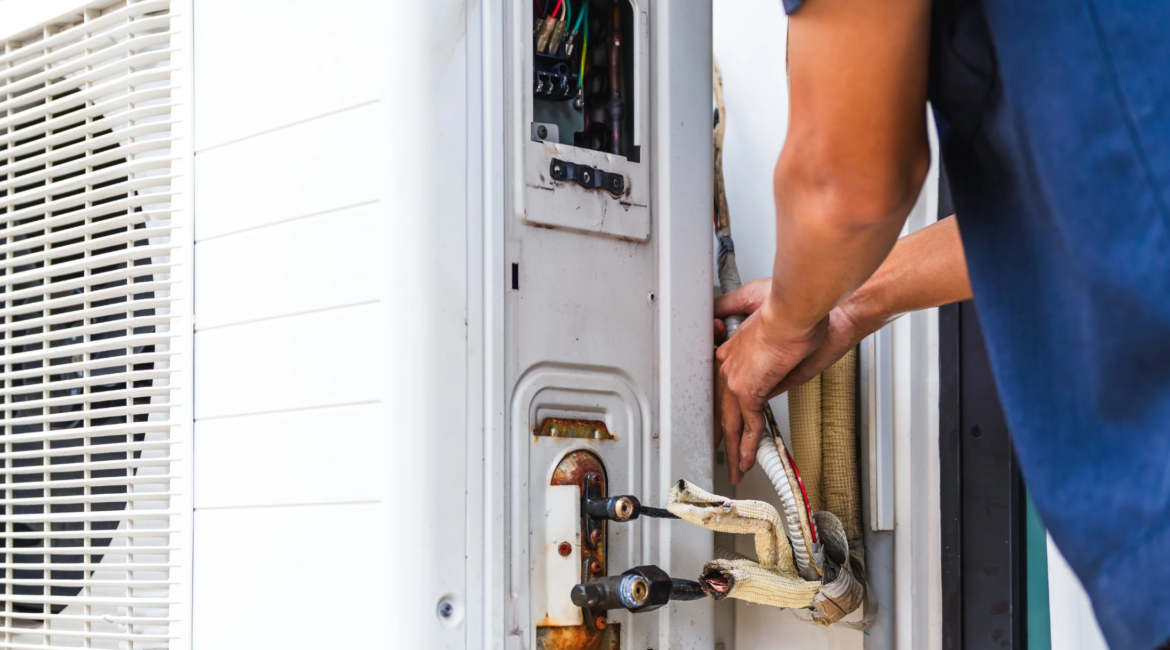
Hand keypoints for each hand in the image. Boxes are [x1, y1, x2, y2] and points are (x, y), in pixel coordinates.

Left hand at [715, 294, 825, 485]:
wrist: (797, 310)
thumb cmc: (792, 315)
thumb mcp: (777, 343)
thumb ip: (770, 369)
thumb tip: (773, 384)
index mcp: (732, 352)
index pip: (722, 390)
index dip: (724, 410)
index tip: (725, 425)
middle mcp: (728, 365)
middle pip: (721, 409)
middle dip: (723, 436)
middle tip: (724, 455)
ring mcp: (735, 378)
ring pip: (731, 422)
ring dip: (734, 449)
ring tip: (737, 467)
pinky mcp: (748, 388)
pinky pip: (749, 424)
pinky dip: (749, 445)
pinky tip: (749, 458)